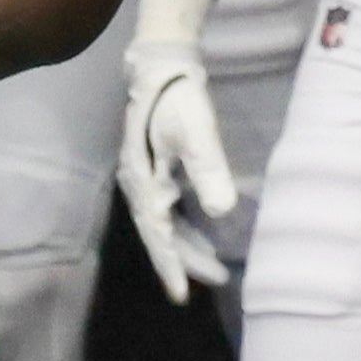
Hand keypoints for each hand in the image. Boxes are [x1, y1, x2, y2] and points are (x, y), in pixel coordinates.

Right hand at [111, 0, 235, 302]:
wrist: (161, 64)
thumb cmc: (177, 97)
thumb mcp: (196, 132)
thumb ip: (208, 170)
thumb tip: (222, 212)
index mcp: (143, 182)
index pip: (158, 235)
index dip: (171, 266)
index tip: (182, 296)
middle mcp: (139, 185)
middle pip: (161, 235)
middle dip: (187, 261)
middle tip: (217, 281)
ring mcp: (145, 177)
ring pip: (165, 224)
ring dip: (188, 246)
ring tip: (216, 267)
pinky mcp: (155, 168)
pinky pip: (169, 210)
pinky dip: (185, 226)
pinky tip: (204, 233)